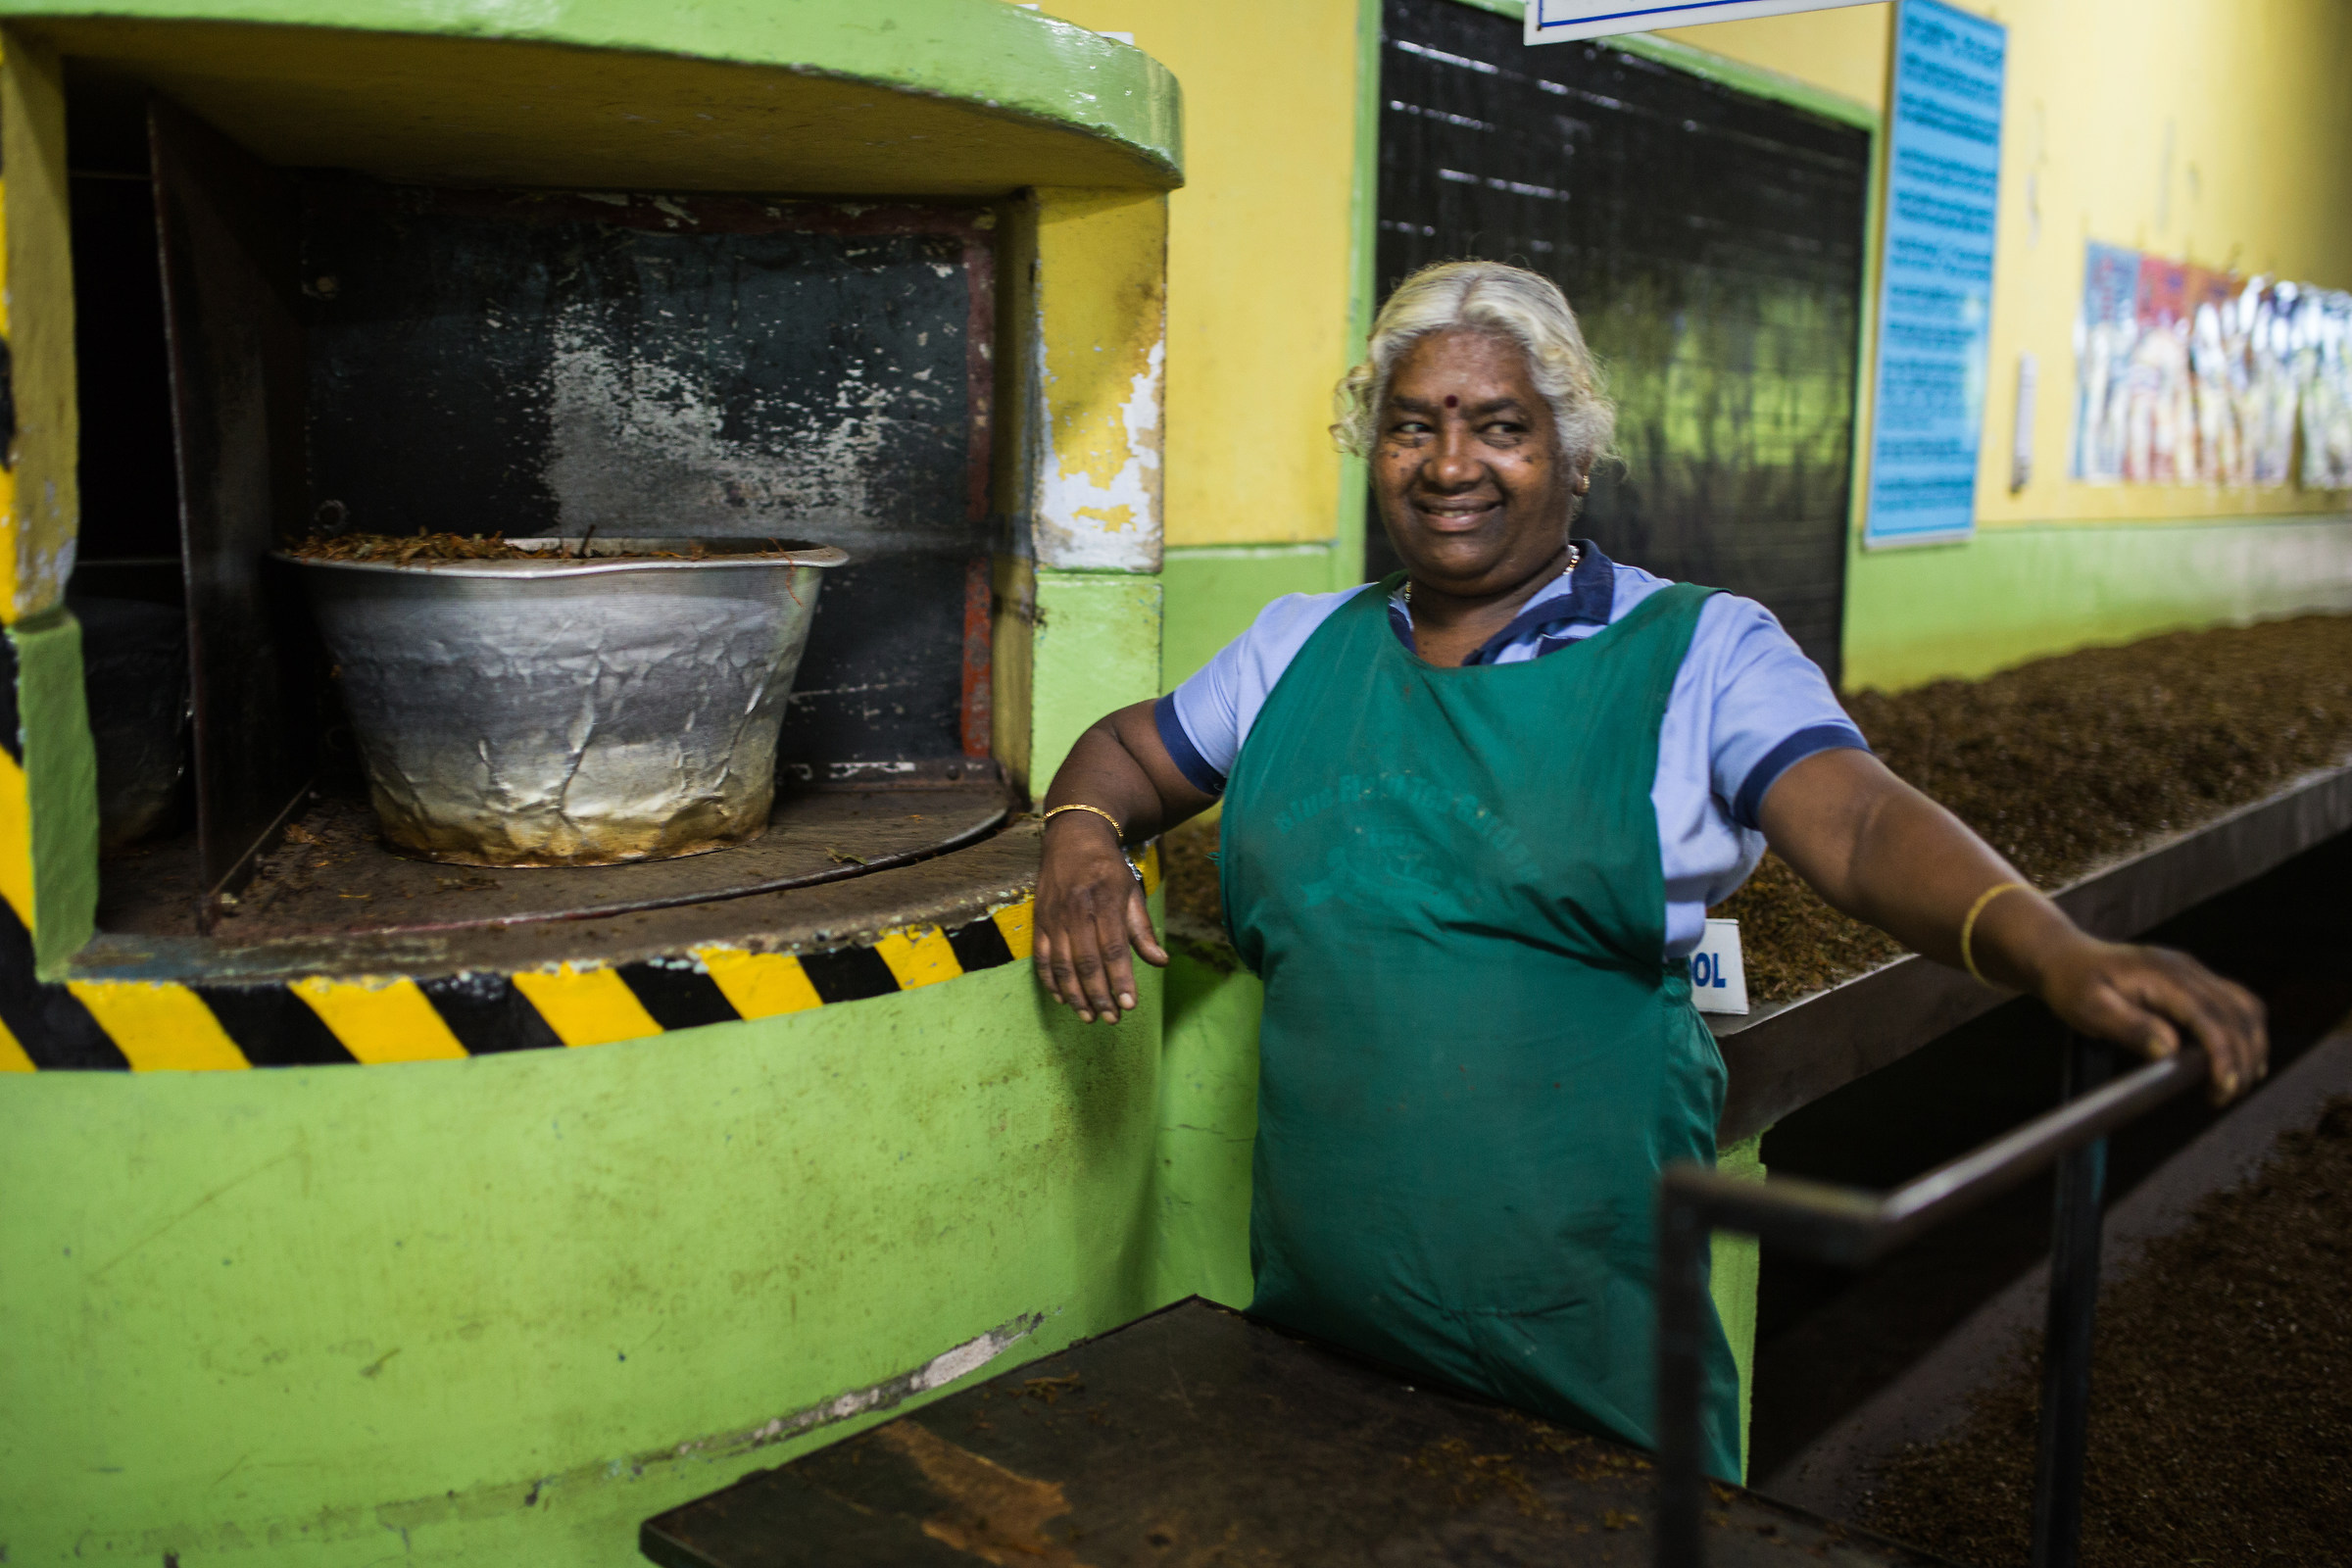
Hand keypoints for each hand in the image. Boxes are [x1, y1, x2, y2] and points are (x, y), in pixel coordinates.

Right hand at [1032, 814, 1166, 1023]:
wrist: (1073, 835)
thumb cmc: (1108, 868)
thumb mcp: (1132, 891)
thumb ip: (1143, 929)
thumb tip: (1161, 962)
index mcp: (1105, 900)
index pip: (1114, 949)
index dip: (1121, 979)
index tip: (1130, 1004)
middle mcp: (1077, 909)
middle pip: (1087, 962)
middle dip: (1100, 995)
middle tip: (1112, 1019)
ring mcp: (1054, 915)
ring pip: (1062, 964)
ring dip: (1075, 995)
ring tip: (1090, 1017)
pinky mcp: (1039, 919)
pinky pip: (1042, 957)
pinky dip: (1051, 981)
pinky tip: (1063, 999)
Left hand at [2032, 936, 2267, 1103]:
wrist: (2065, 958)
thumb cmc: (2073, 985)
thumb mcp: (2088, 1009)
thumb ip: (2129, 1027)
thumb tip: (2169, 1051)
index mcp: (2162, 975)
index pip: (2209, 1016)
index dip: (2224, 1053)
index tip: (2224, 1088)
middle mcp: (2187, 969)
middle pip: (2237, 1014)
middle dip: (2243, 1058)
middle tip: (2226, 1096)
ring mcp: (2194, 972)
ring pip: (2246, 1007)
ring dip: (2252, 1045)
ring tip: (2236, 1084)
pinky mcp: (2196, 980)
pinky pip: (2237, 1003)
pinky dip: (2246, 1032)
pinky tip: (2236, 1059)